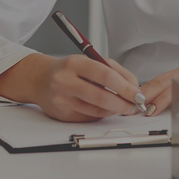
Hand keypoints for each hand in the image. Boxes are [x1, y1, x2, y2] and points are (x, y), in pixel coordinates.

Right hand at [0, 53, 145, 121]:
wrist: (40, 80)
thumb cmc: (70, 70)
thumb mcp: (89, 61)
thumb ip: (114, 70)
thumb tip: (134, 87)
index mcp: (74, 63)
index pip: (105, 75)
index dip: (125, 87)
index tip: (138, 94)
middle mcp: (65, 81)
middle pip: (100, 96)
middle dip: (122, 103)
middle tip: (134, 105)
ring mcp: (62, 100)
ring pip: (96, 110)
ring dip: (114, 110)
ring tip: (123, 107)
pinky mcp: (62, 115)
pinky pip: (89, 118)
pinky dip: (101, 115)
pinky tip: (105, 109)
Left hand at [139, 57, 178, 113]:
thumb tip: (162, 106)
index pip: (158, 80)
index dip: (144, 92)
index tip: (131, 103)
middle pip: (163, 82)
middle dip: (147, 95)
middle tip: (134, 109)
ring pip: (177, 87)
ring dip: (162, 99)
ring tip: (150, 111)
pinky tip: (178, 110)